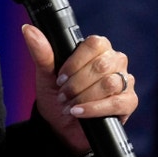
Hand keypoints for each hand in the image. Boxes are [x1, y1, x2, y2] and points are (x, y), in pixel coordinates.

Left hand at [21, 24, 137, 154]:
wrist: (61, 127)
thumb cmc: (57, 96)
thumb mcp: (46, 75)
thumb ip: (42, 52)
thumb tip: (28, 29)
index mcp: (98, 49)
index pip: (94, 44)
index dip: (75, 62)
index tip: (60, 78)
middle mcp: (115, 61)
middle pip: (102, 65)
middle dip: (77, 84)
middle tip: (62, 95)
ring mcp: (124, 80)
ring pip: (109, 83)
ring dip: (84, 96)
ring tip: (69, 105)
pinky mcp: (129, 102)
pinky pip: (117, 102)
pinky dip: (94, 109)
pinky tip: (80, 113)